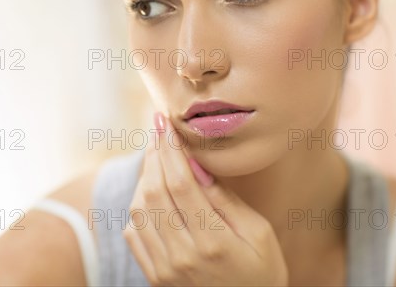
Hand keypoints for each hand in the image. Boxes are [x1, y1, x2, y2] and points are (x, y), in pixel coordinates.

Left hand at [123, 112, 288, 285]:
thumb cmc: (262, 273)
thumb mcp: (259, 234)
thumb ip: (226, 201)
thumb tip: (197, 167)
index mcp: (213, 241)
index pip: (181, 183)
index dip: (170, 149)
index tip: (165, 123)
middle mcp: (182, 255)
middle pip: (154, 192)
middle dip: (155, 155)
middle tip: (158, 131)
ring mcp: (164, 268)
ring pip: (139, 210)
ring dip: (144, 178)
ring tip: (157, 158)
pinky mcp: (155, 276)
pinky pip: (133, 235)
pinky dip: (136, 207)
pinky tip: (150, 193)